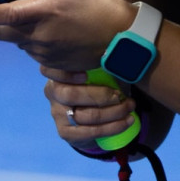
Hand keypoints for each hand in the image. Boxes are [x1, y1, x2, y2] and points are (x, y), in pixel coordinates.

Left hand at [0, 0, 135, 71]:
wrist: (122, 38)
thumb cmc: (100, 3)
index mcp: (44, 10)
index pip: (6, 14)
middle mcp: (40, 34)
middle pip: (1, 33)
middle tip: (9, 13)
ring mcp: (45, 52)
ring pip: (17, 42)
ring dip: (20, 33)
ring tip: (43, 21)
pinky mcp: (52, 63)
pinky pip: (33, 53)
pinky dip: (36, 43)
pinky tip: (54, 34)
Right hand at [45, 68, 176, 157]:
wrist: (91, 115)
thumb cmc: (96, 82)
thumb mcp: (97, 69)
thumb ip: (102, 60)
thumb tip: (123, 48)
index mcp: (57, 73)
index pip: (50, 70)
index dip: (65, 73)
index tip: (86, 74)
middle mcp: (52, 93)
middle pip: (70, 95)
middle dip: (101, 95)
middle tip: (121, 95)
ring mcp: (57, 114)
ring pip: (84, 116)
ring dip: (113, 112)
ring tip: (130, 107)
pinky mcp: (65, 132)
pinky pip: (89, 132)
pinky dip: (112, 127)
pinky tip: (127, 121)